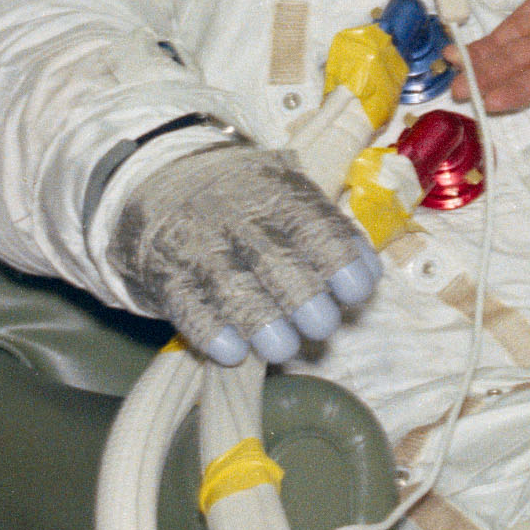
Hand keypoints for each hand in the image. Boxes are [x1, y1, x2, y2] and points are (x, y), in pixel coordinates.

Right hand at [100, 137, 378, 369]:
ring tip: (282, 349)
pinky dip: (207, 329)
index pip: (312, 223)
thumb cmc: (244, 201)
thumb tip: (368, 274)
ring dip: (258, 318)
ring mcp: (195, 242)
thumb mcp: (286, 196)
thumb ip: (328, 234)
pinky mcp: (163, 271)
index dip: (337, 258)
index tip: (355, 291)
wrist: (161, 176)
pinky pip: (184, 301)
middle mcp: (235, 215)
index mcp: (276, 194)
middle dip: (301, 294)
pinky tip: (231, 353)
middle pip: (271, 255)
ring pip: (228, 282)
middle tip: (322, 326)